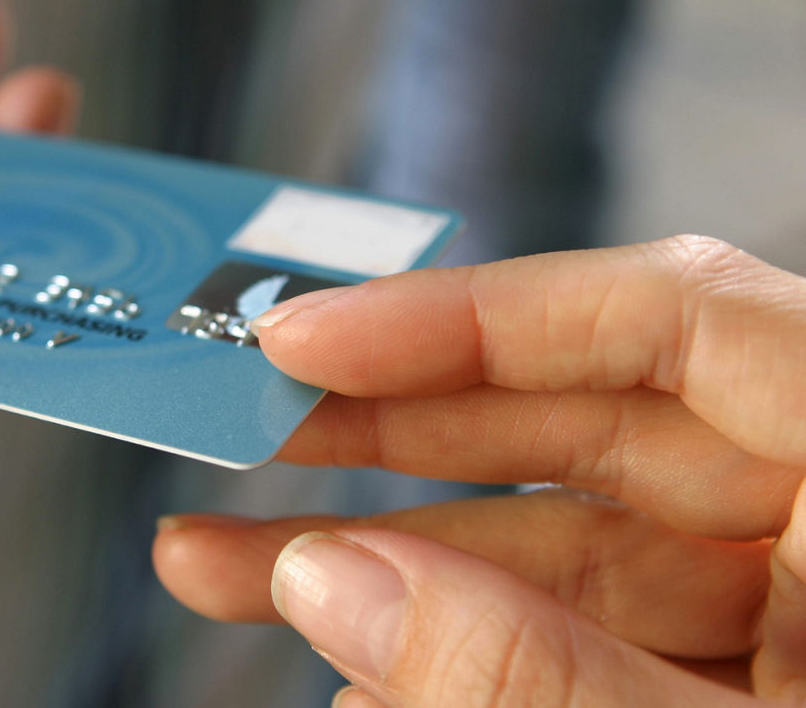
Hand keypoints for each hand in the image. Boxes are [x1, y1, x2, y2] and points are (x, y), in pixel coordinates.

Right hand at [154, 236, 805, 705]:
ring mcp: (788, 616)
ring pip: (559, 548)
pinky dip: (466, 659)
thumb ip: (532, 679)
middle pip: (580, 426)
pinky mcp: (738, 689)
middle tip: (240, 440)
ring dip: (395, 567)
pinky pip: (582, 644)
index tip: (306, 340)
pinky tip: (358, 680)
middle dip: (389, 440)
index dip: (467, 314)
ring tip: (234, 575)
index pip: (666, 318)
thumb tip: (334, 582)